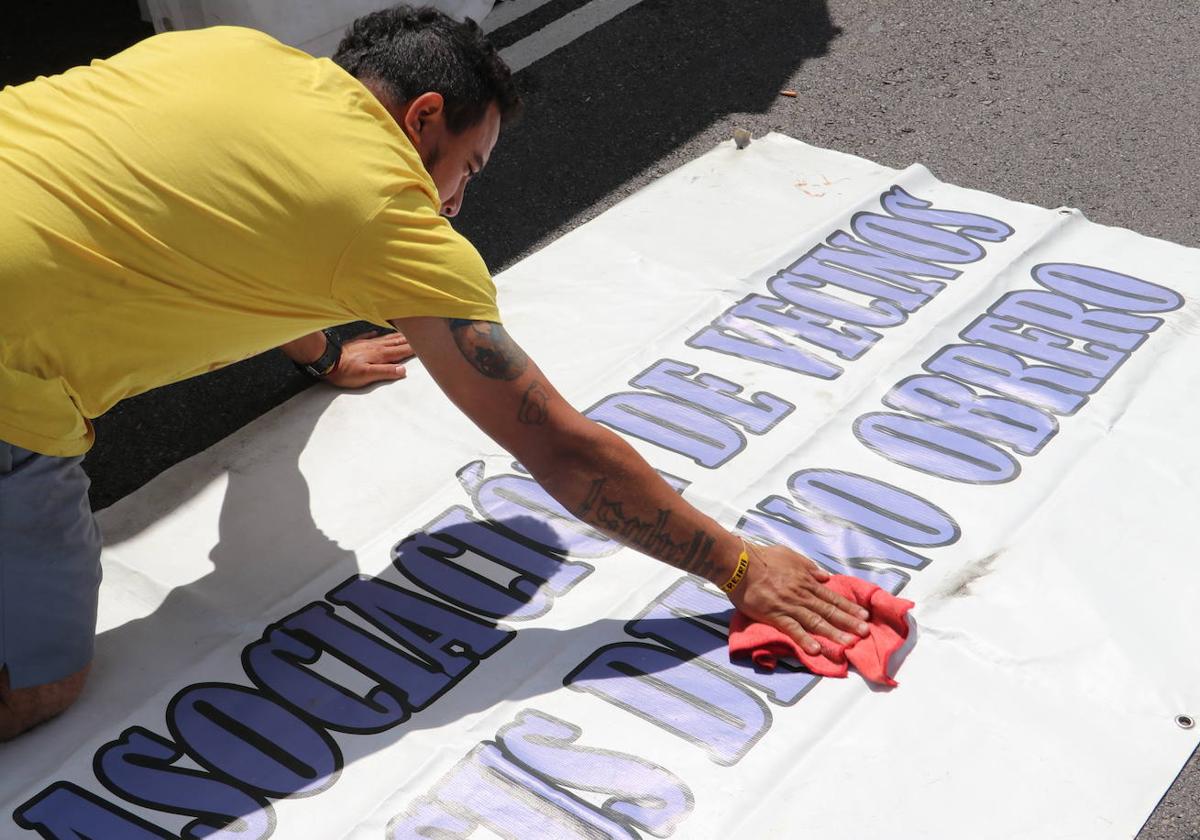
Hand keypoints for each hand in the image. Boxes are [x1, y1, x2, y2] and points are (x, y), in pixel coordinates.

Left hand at [325, 330, 413, 388]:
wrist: (327, 361)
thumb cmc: (346, 371)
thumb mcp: (367, 376)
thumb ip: (386, 372)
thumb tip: (403, 370)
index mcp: (380, 355)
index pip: (401, 351)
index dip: (414, 348)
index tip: (426, 345)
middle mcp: (376, 347)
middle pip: (396, 342)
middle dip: (409, 339)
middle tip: (420, 334)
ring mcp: (366, 344)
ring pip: (386, 338)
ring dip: (397, 335)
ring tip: (405, 332)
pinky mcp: (357, 344)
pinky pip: (370, 336)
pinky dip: (376, 333)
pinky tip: (377, 331)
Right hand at [727, 543, 870, 655]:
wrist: (740, 564)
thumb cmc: (764, 558)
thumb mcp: (790, 556)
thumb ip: (808, 567)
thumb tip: (825, 577)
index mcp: (806, 581)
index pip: (832, 596)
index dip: (849, 607)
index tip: (864, 616)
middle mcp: (802, 594)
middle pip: (829, 610)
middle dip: (848, 622)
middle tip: (865, 633)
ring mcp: (789, 605)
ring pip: (815, 621)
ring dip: (833, 633)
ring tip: (848, 644)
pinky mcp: (774, 615)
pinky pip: (792, 629)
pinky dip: (804, 639)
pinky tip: (816, 649)